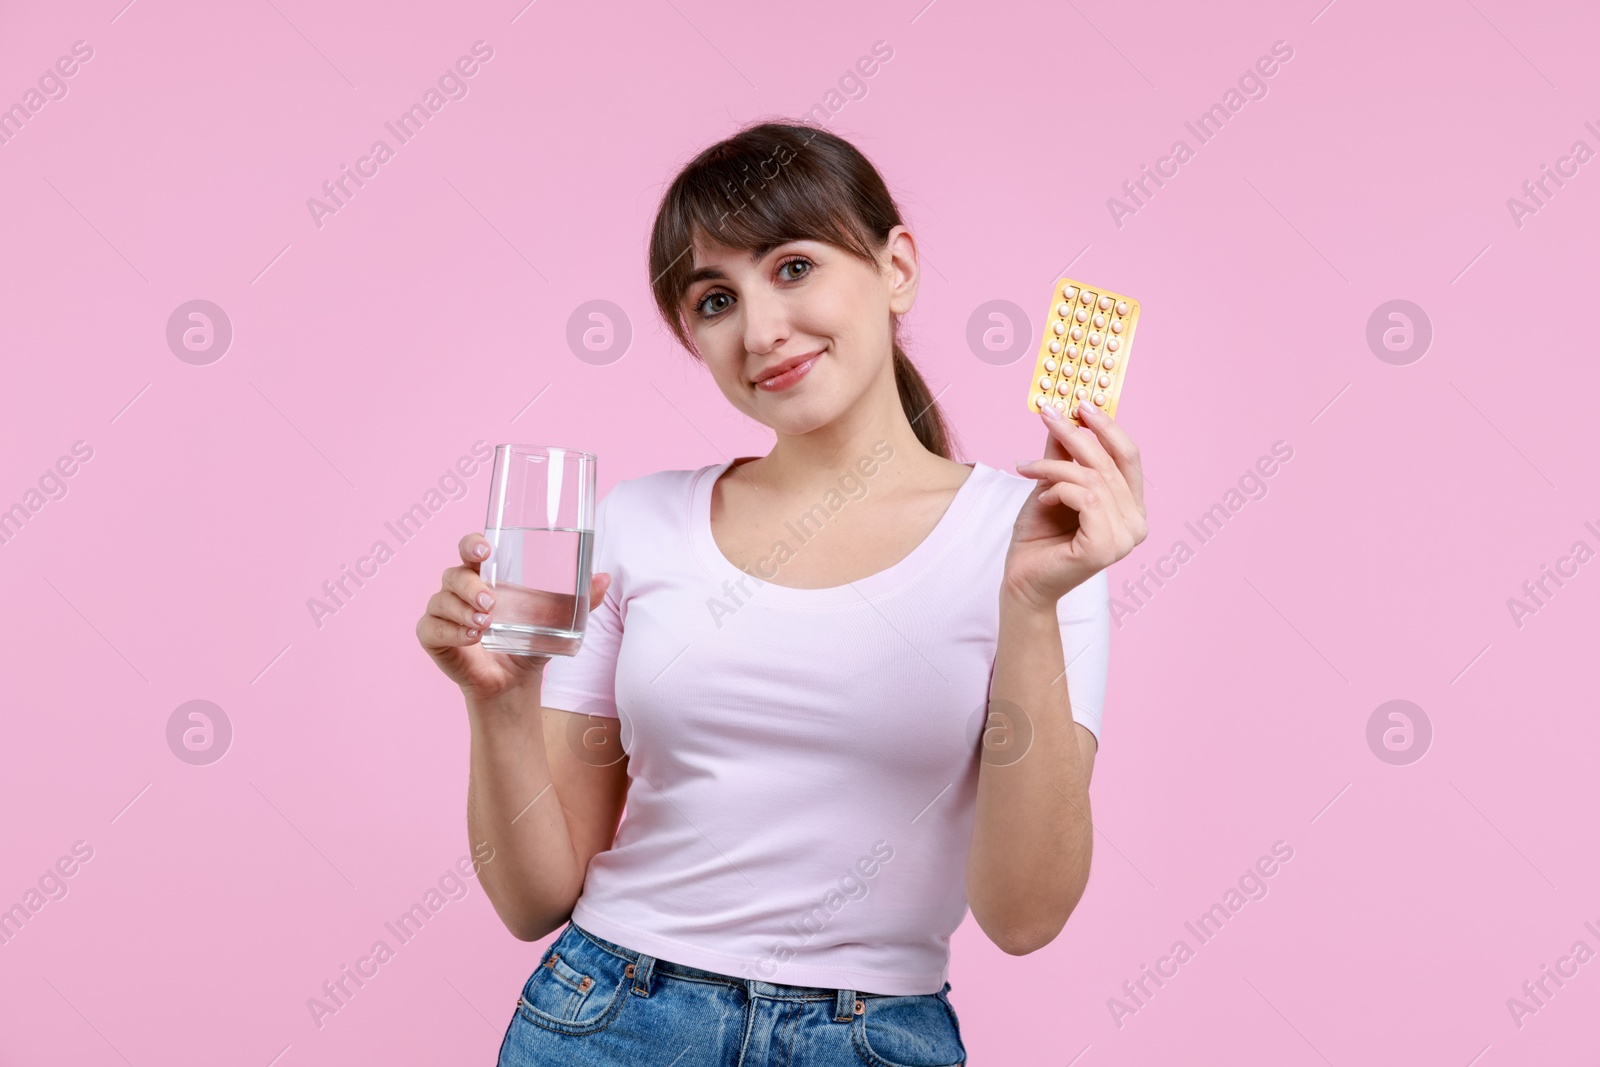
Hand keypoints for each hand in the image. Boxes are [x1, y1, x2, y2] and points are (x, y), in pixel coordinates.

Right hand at [416, 531, 611, 700]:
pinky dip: (450, 631)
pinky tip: (471, 637)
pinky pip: (431, 627)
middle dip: (470, 585)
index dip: (472, 543)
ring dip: (462, 611)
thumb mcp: (559, 620)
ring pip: (441, 600)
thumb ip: (582, 600)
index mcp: (485, 576)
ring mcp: (443, 613)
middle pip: (453, 574)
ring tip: (486, 625)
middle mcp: (459, 590)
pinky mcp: (433, 637)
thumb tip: (604, 578)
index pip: (470, 549)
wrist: (514, 682)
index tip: (485, 549)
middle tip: (492, 602)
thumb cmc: (529, 642)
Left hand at [1005, 402, 1147, 609]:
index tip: (1081, 402)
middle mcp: (1137, 523)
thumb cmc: (1039, 538)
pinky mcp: (1105, 547)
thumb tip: (1064, 415)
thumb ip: (1064, 456)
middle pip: (1109, 462)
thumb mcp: (1051, 485)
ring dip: (1053, 467)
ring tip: (1027, 469)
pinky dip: (1057, 489)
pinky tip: (1041, 500)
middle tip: (1047, 414)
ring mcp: (1125, 538)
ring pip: (1092, 478)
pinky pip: (1084, 498)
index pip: (1128, 457)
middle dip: (1075, 434)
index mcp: (1132, 508)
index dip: (1107, 427)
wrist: (1023, 581)